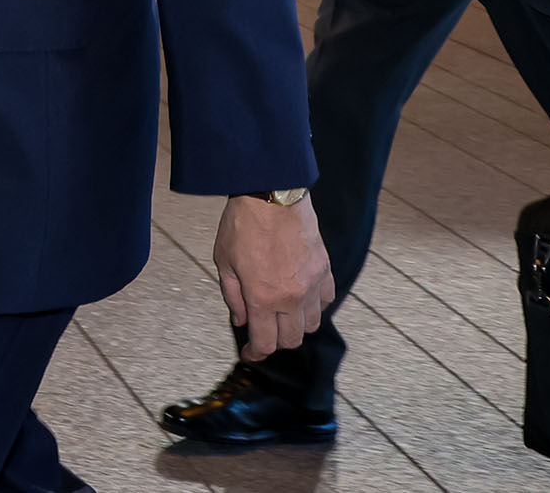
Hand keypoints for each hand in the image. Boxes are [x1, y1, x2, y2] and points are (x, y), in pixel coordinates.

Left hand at [215, 194, 335, 358]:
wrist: (272, 194)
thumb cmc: (244, 223)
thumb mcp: (223, 262)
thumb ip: (232, 296)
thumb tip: (240, 320)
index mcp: (262, 298)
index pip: (266, 343)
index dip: (256, 354)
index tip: (250, 354)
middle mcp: (291, 297)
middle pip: (291, 340)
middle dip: (275, 342)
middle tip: (264, 332)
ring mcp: (312, 284)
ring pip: (312, 324)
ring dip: (297, 326)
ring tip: (283, 315)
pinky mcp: (324, 270)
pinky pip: (326, 301)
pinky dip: (315, 306)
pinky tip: (302, 298)